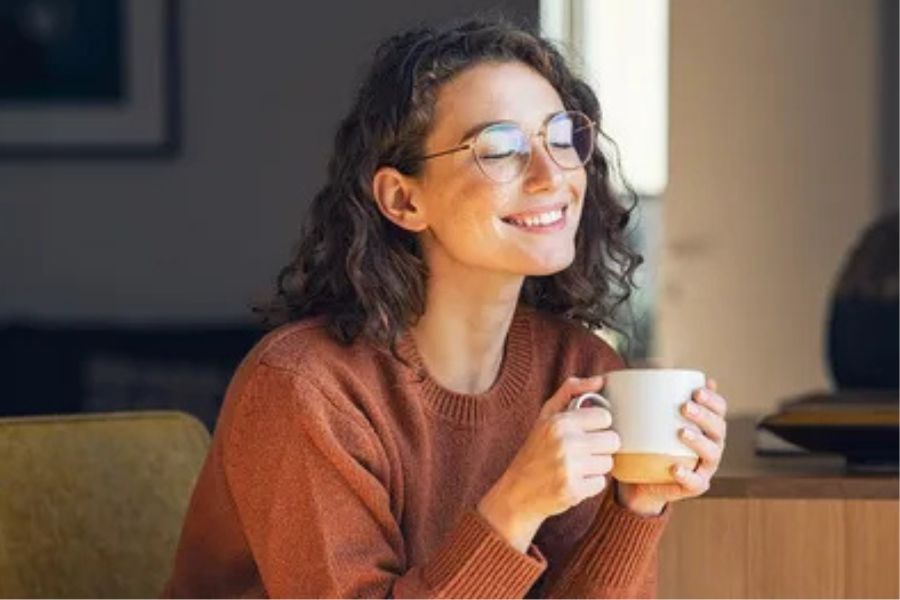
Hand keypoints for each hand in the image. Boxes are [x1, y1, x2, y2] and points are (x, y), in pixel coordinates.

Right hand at [477, 375, 619, 550]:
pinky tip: (574, 481)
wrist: (516, 493)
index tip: (586, 432)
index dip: (598, 426)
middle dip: (600, 447)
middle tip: (583, 452)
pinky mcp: (574, 490)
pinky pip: (601, 483)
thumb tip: (600, 380)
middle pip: (613, 440)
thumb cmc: (534, 451)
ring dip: (596, 466)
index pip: (605, 417)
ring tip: (576, 467)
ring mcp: (569, 467)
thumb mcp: (545, 416)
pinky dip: (590, 485)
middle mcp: (565, 442)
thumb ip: (570, 391)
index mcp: (559, 422)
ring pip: (608, 462)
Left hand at [615, 377, 727, 515]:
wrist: (641, 479)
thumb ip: (652, 395)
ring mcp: (704, 467)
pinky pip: (695, 482)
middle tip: (684, 407)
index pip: (719, 409)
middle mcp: (712, 445)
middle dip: (704, 415)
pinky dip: (687, 475)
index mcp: (706, 425)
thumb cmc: (649, 440)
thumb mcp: (649, 417)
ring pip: (712, 453)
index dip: (713, 399)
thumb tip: (651, 365)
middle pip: (718, 428)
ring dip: (699, 441)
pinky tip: (675, 467)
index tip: (696, 390)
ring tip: (681, 432)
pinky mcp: (693, 486)